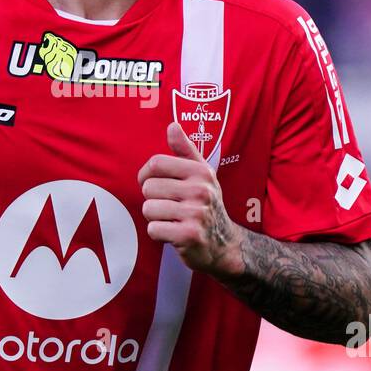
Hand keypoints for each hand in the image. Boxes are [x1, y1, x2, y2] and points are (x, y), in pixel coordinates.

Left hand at [138, 122, 244, 277]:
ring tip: (172, 220)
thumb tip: (172, 126)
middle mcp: (201, 190)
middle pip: (149, 187)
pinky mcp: (189, 235)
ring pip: (149, 209)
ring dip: (155, 218)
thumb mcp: (201, 175)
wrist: (224, 245)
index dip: (146, 175)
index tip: (153, 183)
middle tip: (169, 207)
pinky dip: (159, 234)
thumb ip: (185, 150)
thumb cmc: (206, 205)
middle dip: (153, 199)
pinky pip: (153, 229)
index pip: (155, 163)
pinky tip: (173, 233)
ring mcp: (196, 213)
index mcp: (201, 171)